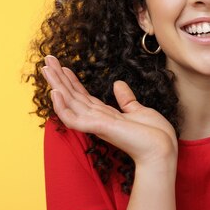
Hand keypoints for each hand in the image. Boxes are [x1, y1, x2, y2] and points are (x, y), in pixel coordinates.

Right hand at [41, 55, 177, 166]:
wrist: (163, 149)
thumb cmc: (154, 135)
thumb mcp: (139, 110)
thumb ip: (126, 100)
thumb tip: (118, 84)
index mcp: (105, 115)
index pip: (83, 96)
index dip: (72, 81)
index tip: (63, 67)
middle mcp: (97, 119)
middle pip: (72, 96)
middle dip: (59, 78)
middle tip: (47, 60)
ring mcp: (96, 124)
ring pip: (69, 103)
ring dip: (56, 85)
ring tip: (46, 68)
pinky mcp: (98, 128)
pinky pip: (73, 118)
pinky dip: (62, 107)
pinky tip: (55, 92)